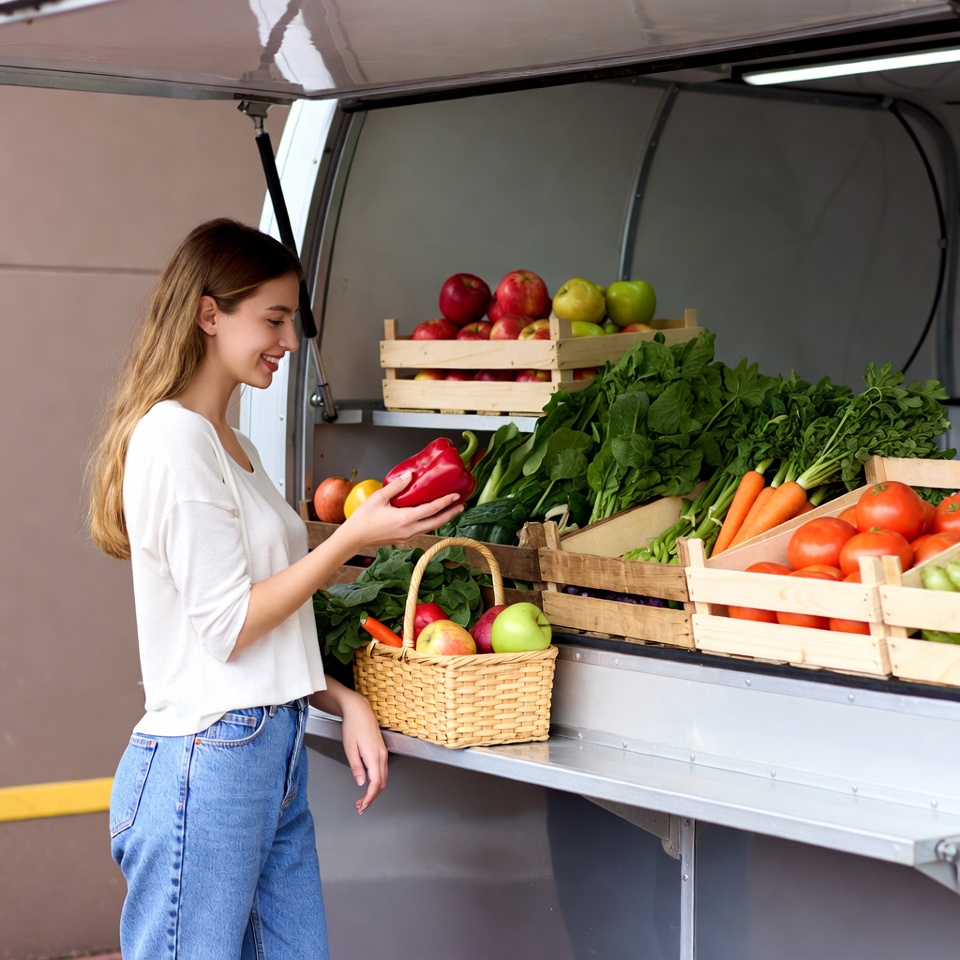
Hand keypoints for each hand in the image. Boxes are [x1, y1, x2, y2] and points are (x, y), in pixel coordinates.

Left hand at [311, 680, 387, 813]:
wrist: (359, 710)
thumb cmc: (353, 726)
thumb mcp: (350, 748)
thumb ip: (356, 767)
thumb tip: (361, 783)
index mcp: (374, 756)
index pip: (376, 783)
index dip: (370, 797)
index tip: (363, 806)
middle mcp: (382, 755)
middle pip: (382, 783)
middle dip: (372, 797)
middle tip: (360, 806)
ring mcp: (383, 753)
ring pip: (383, 778)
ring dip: (374, 790)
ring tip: (362, 799)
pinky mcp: (381, 751)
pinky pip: (382, 770)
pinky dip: (376, 781)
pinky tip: (368, 784)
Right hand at [344, 472, 463, 546]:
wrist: (353, 538)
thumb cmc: (363, 518)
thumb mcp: (378, 497)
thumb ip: (396, 486)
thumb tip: (409, 475)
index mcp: (405, 519)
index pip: (431, 510)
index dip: (445, 502)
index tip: (456, 496)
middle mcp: (409, 530)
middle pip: (436, 522)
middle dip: (450, 514)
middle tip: (461, 506)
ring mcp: (406, 537)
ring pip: (430, 528)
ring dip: (441, 519)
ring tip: (450, 510)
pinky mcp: (403, 539)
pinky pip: (421, 530)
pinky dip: (430, 522)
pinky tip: (430, 516)